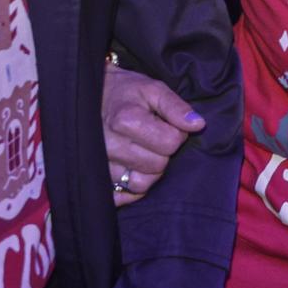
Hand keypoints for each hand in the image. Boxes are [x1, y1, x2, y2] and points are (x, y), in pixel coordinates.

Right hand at [103, 65, 205, 206]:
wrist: (89, 98)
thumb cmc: (125, 92)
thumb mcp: (153, 89)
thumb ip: (176, 107)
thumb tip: (198, 125)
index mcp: (126, 121)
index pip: (170, 143)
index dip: (177, 134)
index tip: (169, 125)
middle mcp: (110, 146)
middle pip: (157, 166)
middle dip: (164, 152)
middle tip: (156, 137)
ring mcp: (99, 165)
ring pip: (140, 184)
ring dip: (150, 171)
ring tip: (145, 152)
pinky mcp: (95, 178)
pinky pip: (119, 197)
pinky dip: (130, 190)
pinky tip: (134, 172)